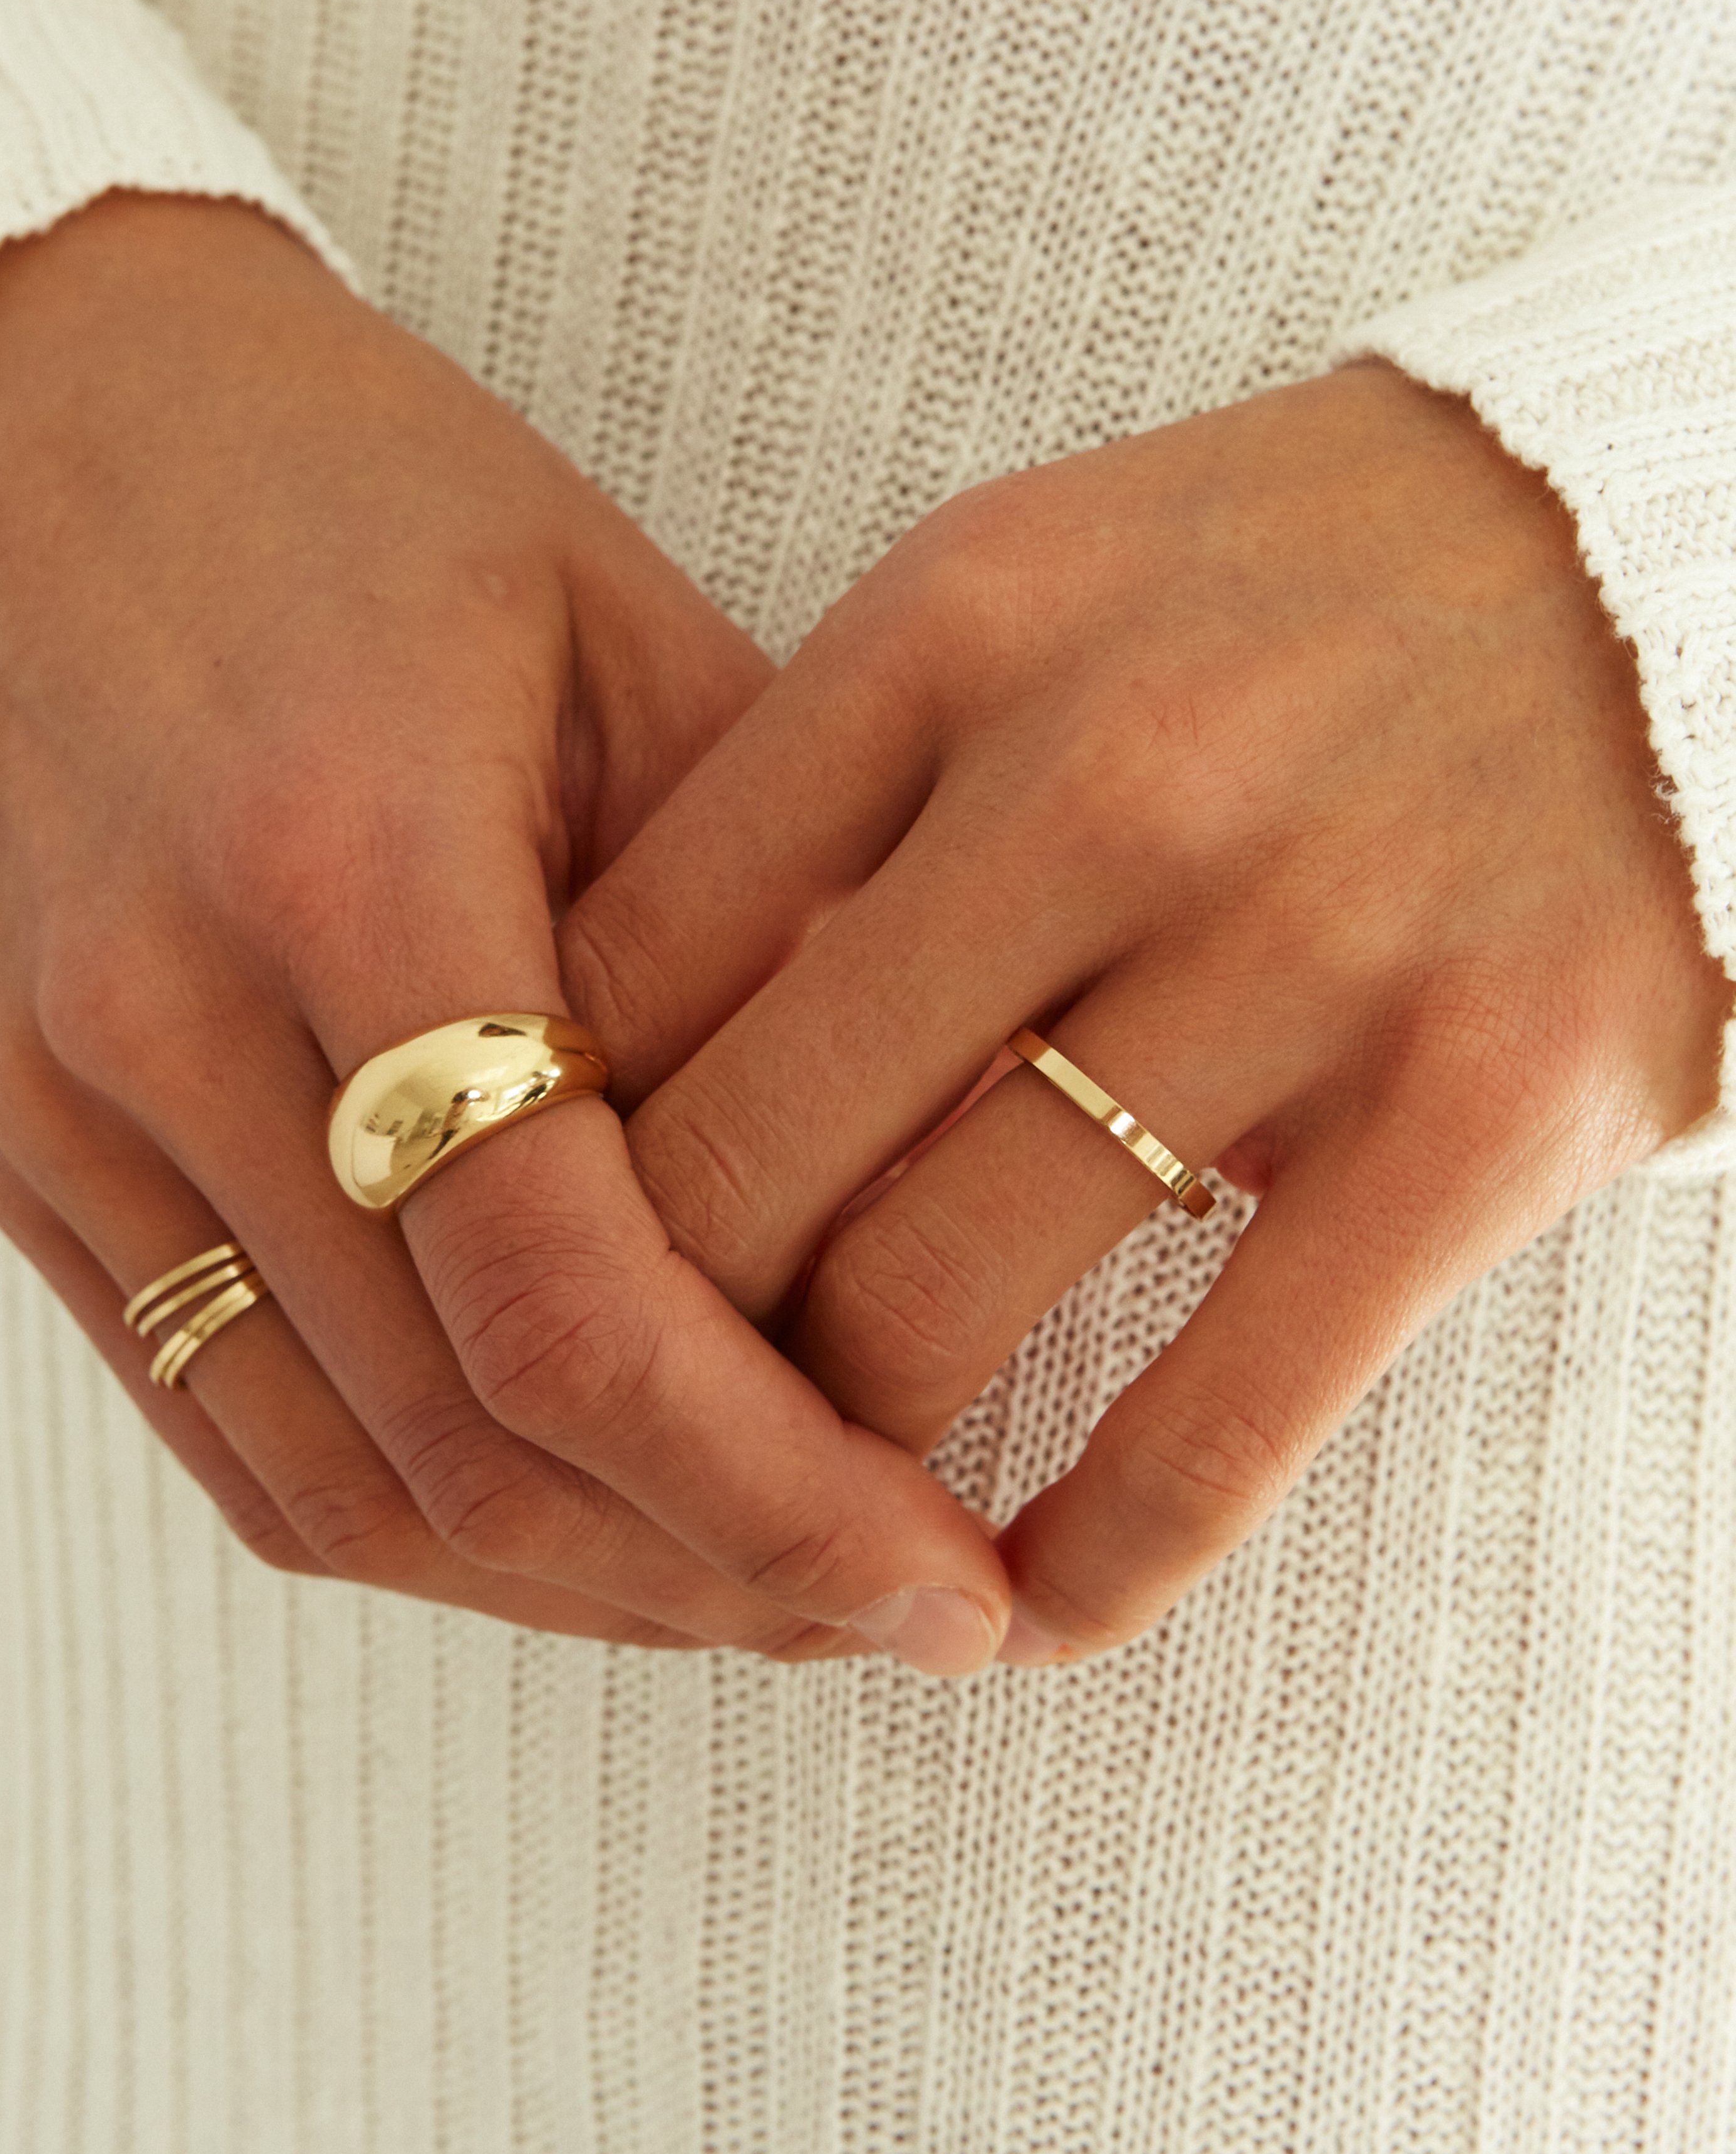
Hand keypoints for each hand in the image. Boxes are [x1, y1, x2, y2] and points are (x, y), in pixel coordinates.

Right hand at [0, 192, 1009, 1667]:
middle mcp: (165, 1012)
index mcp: (345, 853)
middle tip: (905, 1602)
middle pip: (461, 1435)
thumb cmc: (371, 495)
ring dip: (580, 1582)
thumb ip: (776, 907)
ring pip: (341, 1484)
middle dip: (713, 1567)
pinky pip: (229, 1430)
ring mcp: (63, 1106)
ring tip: (776, 1589)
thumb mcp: (624, 630)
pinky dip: (423, 1518)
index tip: (953, 1572)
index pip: (563, 1291)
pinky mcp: (25, 1157)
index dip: (776, 1478)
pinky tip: (590, 1520)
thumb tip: (972, 1158)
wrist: (46, 423)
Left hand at [561, 365, 1732, 1660]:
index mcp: (955, 626)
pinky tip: (1021, 1608)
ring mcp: (1308, 936)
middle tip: (639, 1422)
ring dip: (835, 1458)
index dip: (537, 1153)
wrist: (1652, 545)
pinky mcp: (1485, 1102)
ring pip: (941, 1298)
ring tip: (822, 1506)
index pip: (632, 959)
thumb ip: (832, 803)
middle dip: (652, 1336)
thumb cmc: (1276, 599)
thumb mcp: (1018, 603)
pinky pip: (1215, 1416)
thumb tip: (610, 1071)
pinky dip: (1085, 1561)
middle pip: (746, 1153)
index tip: (531, 1251)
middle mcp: (1110, 774)